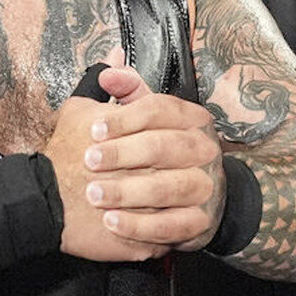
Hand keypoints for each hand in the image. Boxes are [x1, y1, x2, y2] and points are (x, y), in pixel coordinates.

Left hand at [53, 66, 226, 254]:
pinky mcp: (199, 221)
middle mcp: (205, 150)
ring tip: (94, 194)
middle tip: (89, 161)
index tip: (93, 129)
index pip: (161, 109)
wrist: (194, 196)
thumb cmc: (160, 150)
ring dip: (129, 192)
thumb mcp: (147, 116)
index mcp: (193, 119)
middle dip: (123, 153)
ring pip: (171, 188)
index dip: (125, 118)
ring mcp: (206, 187)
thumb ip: (129, 91)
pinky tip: (111, 222)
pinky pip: (171, 226)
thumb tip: (109, 70)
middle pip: (165, 146)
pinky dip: (140, 226)